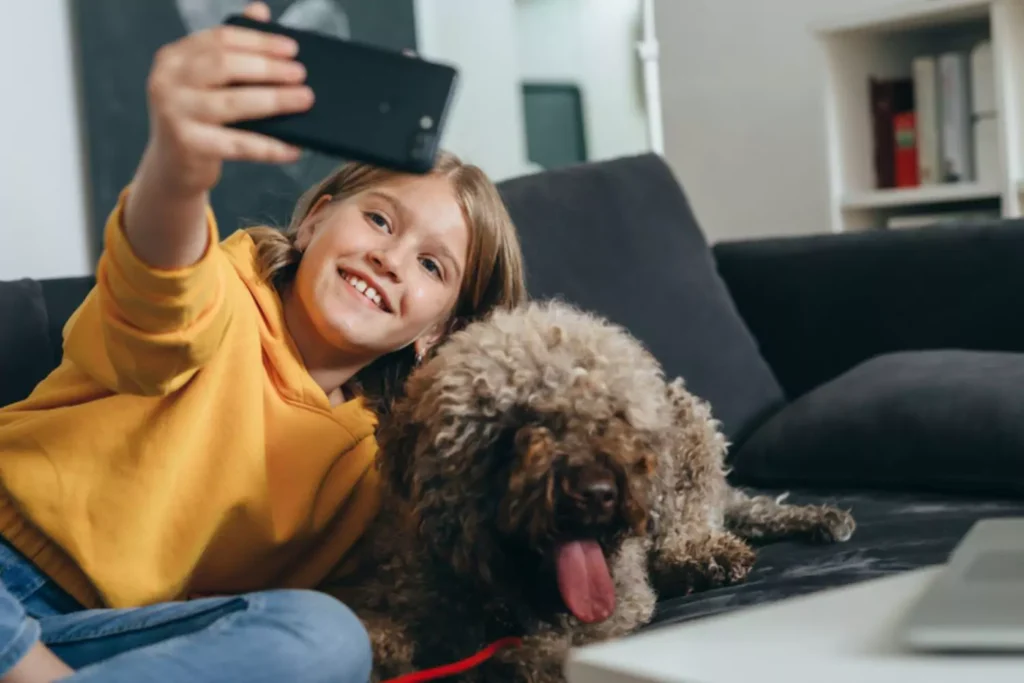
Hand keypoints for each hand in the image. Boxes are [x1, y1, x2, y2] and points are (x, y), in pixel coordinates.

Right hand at [144, 1, 312, 195]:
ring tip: (304, 100)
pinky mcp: (187, 145)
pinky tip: (294, 148)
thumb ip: (230, 48)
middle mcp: (168, 80)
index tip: (292, 48)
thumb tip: (260, 10)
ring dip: (274, 101)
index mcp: (175, 57)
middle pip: (225, 66)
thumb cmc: (198, 118)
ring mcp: (174, 113)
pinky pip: (237, 144)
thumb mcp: (208, 80)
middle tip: (301, 75)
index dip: (259, 41)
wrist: (172, 166)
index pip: (221, 39)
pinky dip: (269, 147)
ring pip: (232, 103)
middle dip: (268, 68)